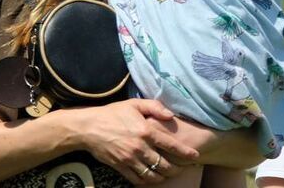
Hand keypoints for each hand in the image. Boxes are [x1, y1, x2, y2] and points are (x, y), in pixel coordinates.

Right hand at [72, 100, 198, 183]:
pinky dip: (147, 181)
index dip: (185, 153)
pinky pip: (138, 179)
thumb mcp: (134, 104)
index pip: (170, 145)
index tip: (194, 156)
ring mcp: (130, 159)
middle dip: (176, 169)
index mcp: (145, 131)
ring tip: (168, 174)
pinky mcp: (121, 167)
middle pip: (164, 165)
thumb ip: (155, 107)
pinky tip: (152, 178)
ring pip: (153, 175)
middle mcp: (140, 147)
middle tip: (182, 168)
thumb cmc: (112, 113)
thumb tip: (171, 115)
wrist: (89, 127)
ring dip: (163, 177)